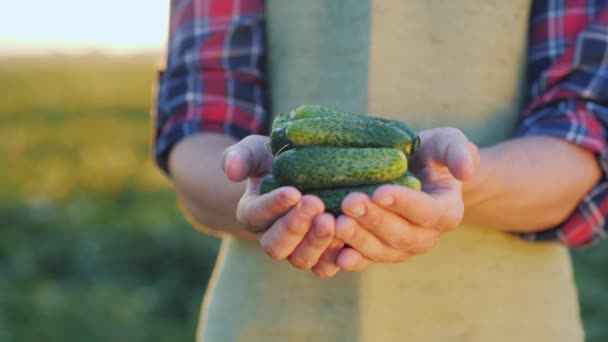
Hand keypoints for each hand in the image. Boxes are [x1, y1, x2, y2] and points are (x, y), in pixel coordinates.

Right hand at [223, 135, 338, 275]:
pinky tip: (350, 240)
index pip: (257, 215)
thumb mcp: (259, 151)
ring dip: (316, 243)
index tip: (293, 192)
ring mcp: (297, 251)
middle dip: (295, 227)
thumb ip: (242, 156)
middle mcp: (272, 238)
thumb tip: (232, 172)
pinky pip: (327, 267)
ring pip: (301, 260)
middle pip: (276, 246)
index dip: (274, 206)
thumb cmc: (278, 160)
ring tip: (333, 220)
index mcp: (253, 214)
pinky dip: (337, 258)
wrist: (307, 174)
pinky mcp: (322, 257)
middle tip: (315, 204)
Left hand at [331, 127, 479, 270]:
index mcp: (446, 212)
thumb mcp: (449, 142)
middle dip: (374, 220)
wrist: (412, 172)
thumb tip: (466, 171)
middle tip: (350, 202)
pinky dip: (350, 259)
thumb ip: (459, 151)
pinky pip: (365, 260)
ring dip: (359, 240)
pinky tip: (334, 254)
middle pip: (401, 235)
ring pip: (382, 251)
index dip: (404, 204)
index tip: (379, 192)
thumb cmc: (430, 155)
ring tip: (338, 224)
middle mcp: (426, 237)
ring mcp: (401, 249)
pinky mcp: (378, 252)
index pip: (427, 212)